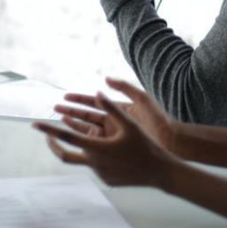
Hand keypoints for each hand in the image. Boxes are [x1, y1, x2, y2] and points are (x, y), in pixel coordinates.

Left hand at [35, 91, 176, 187]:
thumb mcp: (129, 124)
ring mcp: (99, 174)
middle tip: (45, 134)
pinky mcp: (106, 180)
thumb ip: (112, 108)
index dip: (49, 130)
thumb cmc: (145, 146)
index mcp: (97, 148)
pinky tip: (112, 149)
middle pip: (65, 154)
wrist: (159, 172)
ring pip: (83, 158)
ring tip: (88, 132)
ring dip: (81, 146)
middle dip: (53, 143)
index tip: (35, 124)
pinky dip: (96, 155)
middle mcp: (94, 163)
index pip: (66, 137)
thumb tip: (98, 92)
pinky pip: (95, 165)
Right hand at [54, 78, 177, 152]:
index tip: (64, 97)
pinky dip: (85, 142)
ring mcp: (115, 136)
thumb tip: (106, 79)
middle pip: (88, 116)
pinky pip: (97, 145)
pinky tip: (74, 142)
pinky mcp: (116, 149)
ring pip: (89, 130)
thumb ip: (124, 87)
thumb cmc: (158, 120)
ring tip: (60, 122)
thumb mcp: (142, 99)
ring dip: (74, 126)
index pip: (94, 102)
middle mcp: (115, 122)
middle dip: (71, 112)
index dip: (78, 99)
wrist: (171, 141)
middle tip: (54, 110)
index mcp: (119, 109)